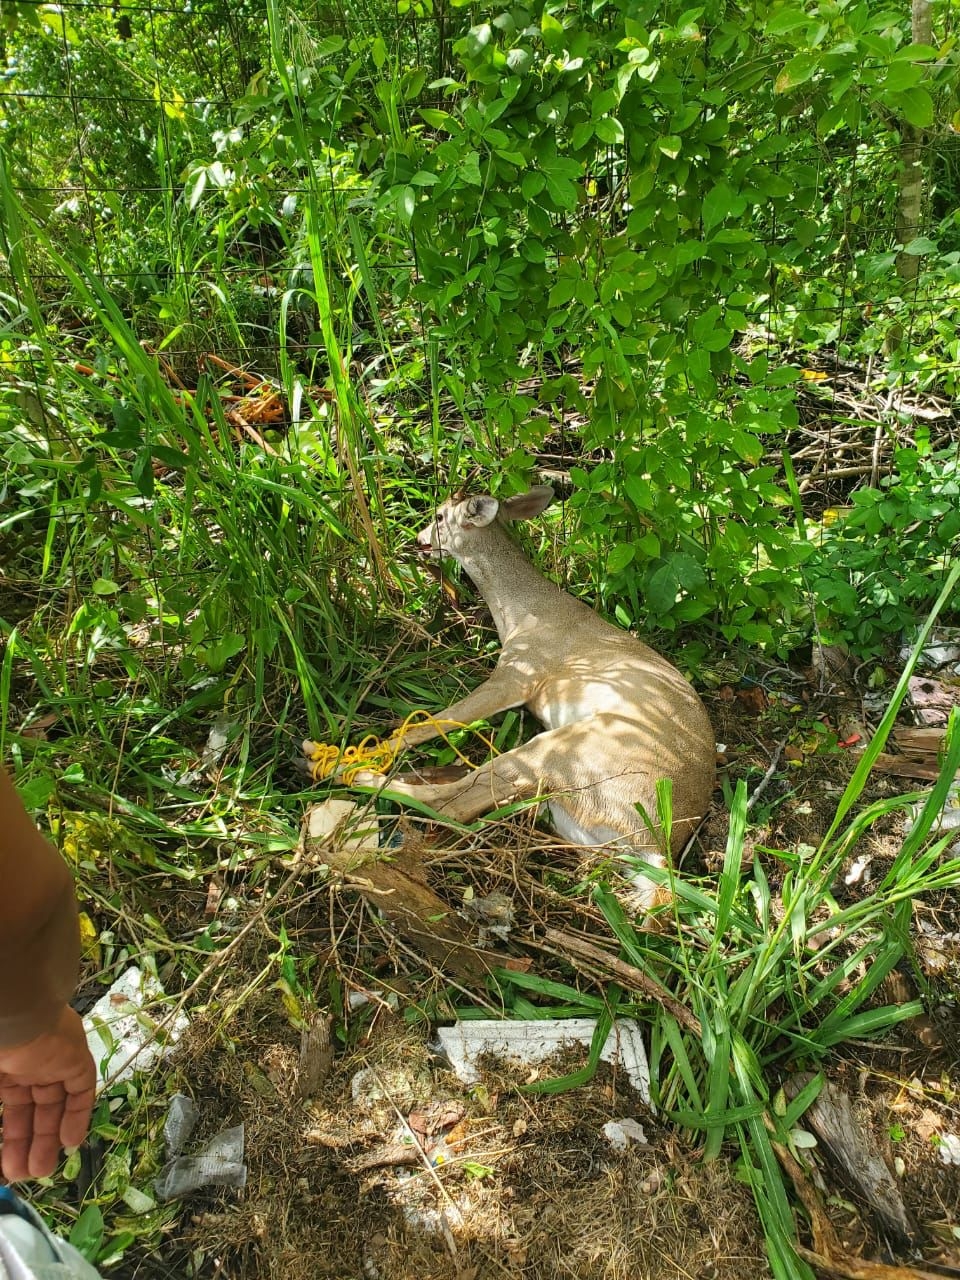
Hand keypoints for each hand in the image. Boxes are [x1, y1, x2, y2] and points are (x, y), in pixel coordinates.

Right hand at [0, 1005, 96, 1179]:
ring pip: (54, 1105)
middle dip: (26, 1144)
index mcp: (4, 1068)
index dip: (9, 1136)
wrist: (10, 1013)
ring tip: (40, 1172)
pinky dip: (77, 1116)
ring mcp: (52, 1060)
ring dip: (49, 1139)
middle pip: (30, 1111)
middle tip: (20, 1176)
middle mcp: (26, 1064)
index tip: (4, 1165)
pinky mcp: (76, 1058)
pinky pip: (81, 1090)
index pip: (10, 1108)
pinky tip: (69, 1145)